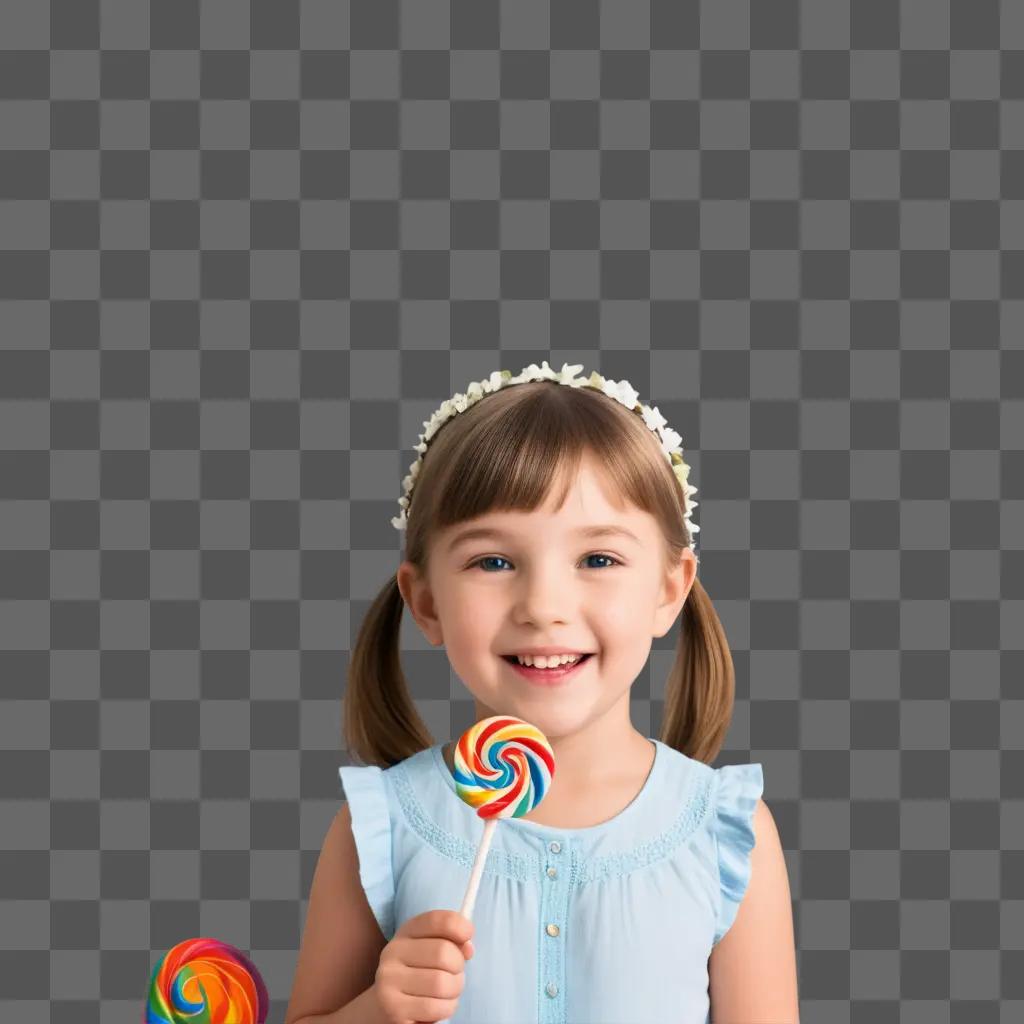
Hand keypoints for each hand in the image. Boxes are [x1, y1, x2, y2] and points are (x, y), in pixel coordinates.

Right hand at [372, 909, 474, 1023]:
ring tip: (447, 993)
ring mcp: (389, 980)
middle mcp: (393, 952)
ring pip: (441, 983)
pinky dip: (445, 1008)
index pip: (435, 920)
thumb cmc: (421, 975)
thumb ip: (453, 944)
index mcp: (406, 932)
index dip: (458, 925)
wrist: (389, 1006)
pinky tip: (438, 1007)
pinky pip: (434, 1007)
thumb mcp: (434, 951)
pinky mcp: (393, 1008)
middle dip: (459, 968)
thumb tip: (468, 948)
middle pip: (443, 952)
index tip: (468, 935)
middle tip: (455, 976)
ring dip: (454, 991)